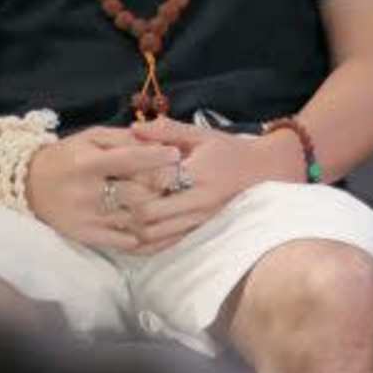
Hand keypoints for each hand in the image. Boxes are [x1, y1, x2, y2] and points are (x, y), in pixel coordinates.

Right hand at [24, 126, 184, 252]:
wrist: (28, 186)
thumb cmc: (66, 156)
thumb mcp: (90, 138)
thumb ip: (123, 139)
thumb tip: (158, 142)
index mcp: (87, 163)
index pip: (129, 160)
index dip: (157, 157)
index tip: (177, 153)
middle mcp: (86, 193)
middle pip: (136, 193)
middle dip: (163, 186)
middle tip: (181, 180)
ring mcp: (87, 218)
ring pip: (135, 219)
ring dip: (160, 211)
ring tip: (175, 202)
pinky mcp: (87, 236)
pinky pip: (125, 241)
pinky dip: (147, 235)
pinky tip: (160, 225)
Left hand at [117, 117, 290, 251]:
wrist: (264, 174)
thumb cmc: (229, 151)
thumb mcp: (201, 135)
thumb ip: (167, 130)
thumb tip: (133, 127)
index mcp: (198, 173)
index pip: (156, 181)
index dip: (131, 178)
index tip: (114, 171)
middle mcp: (199, 201)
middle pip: (149, 213)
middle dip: (126, 206)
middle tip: (108, 195)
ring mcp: (199, 220)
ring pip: (154, 234)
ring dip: (130, 226)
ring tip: (114, 215)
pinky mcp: (199, 231)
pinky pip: (166, 245)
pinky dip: (144, 245)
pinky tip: (128, 236)